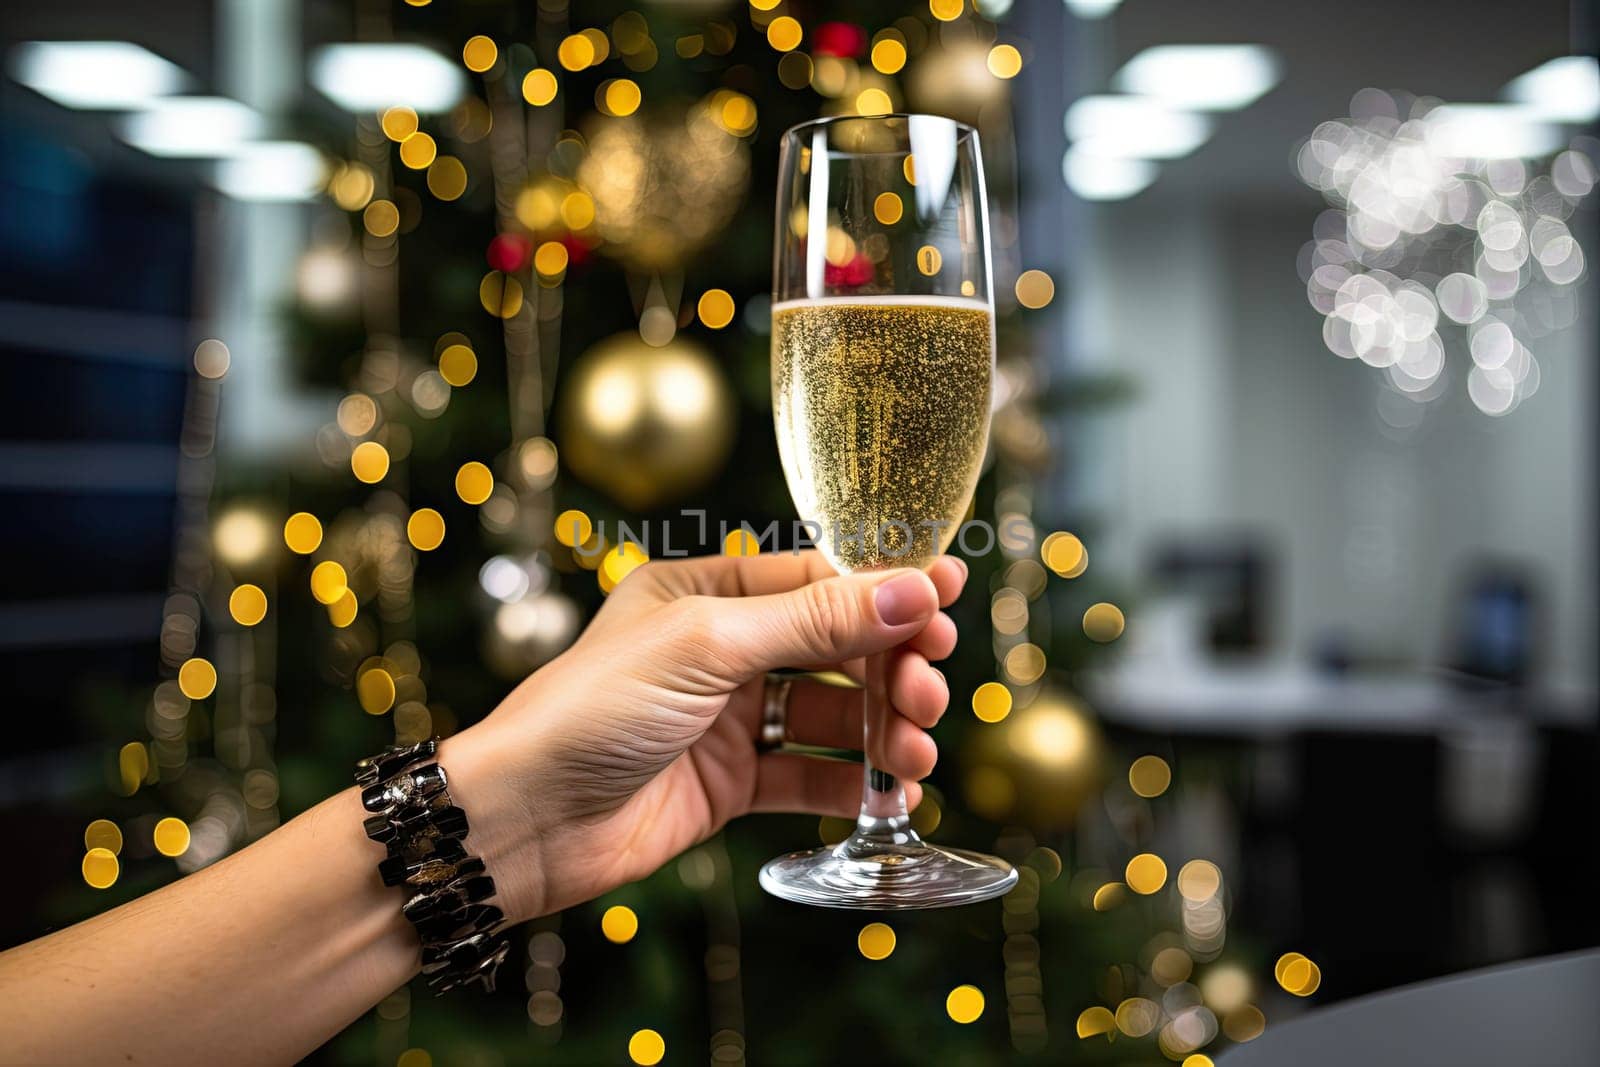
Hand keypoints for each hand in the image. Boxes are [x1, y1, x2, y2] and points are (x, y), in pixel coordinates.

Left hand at [444, 551, 967, 921]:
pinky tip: (889, 796)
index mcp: (706, 593)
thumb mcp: (709, 647)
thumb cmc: (593, 710)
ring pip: (832, 715)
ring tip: (913, 753)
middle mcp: (722, 650)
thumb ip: (815, 622)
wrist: (525, 819)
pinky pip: (809, 776)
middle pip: (836, 647)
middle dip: (891, 668)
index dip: (886, 592)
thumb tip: (913, 588)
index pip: (818, 580)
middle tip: (929, 691)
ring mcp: (729, 718)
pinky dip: (853, 785)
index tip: (948, 599)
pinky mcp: (730, 783)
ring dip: (881, 731)